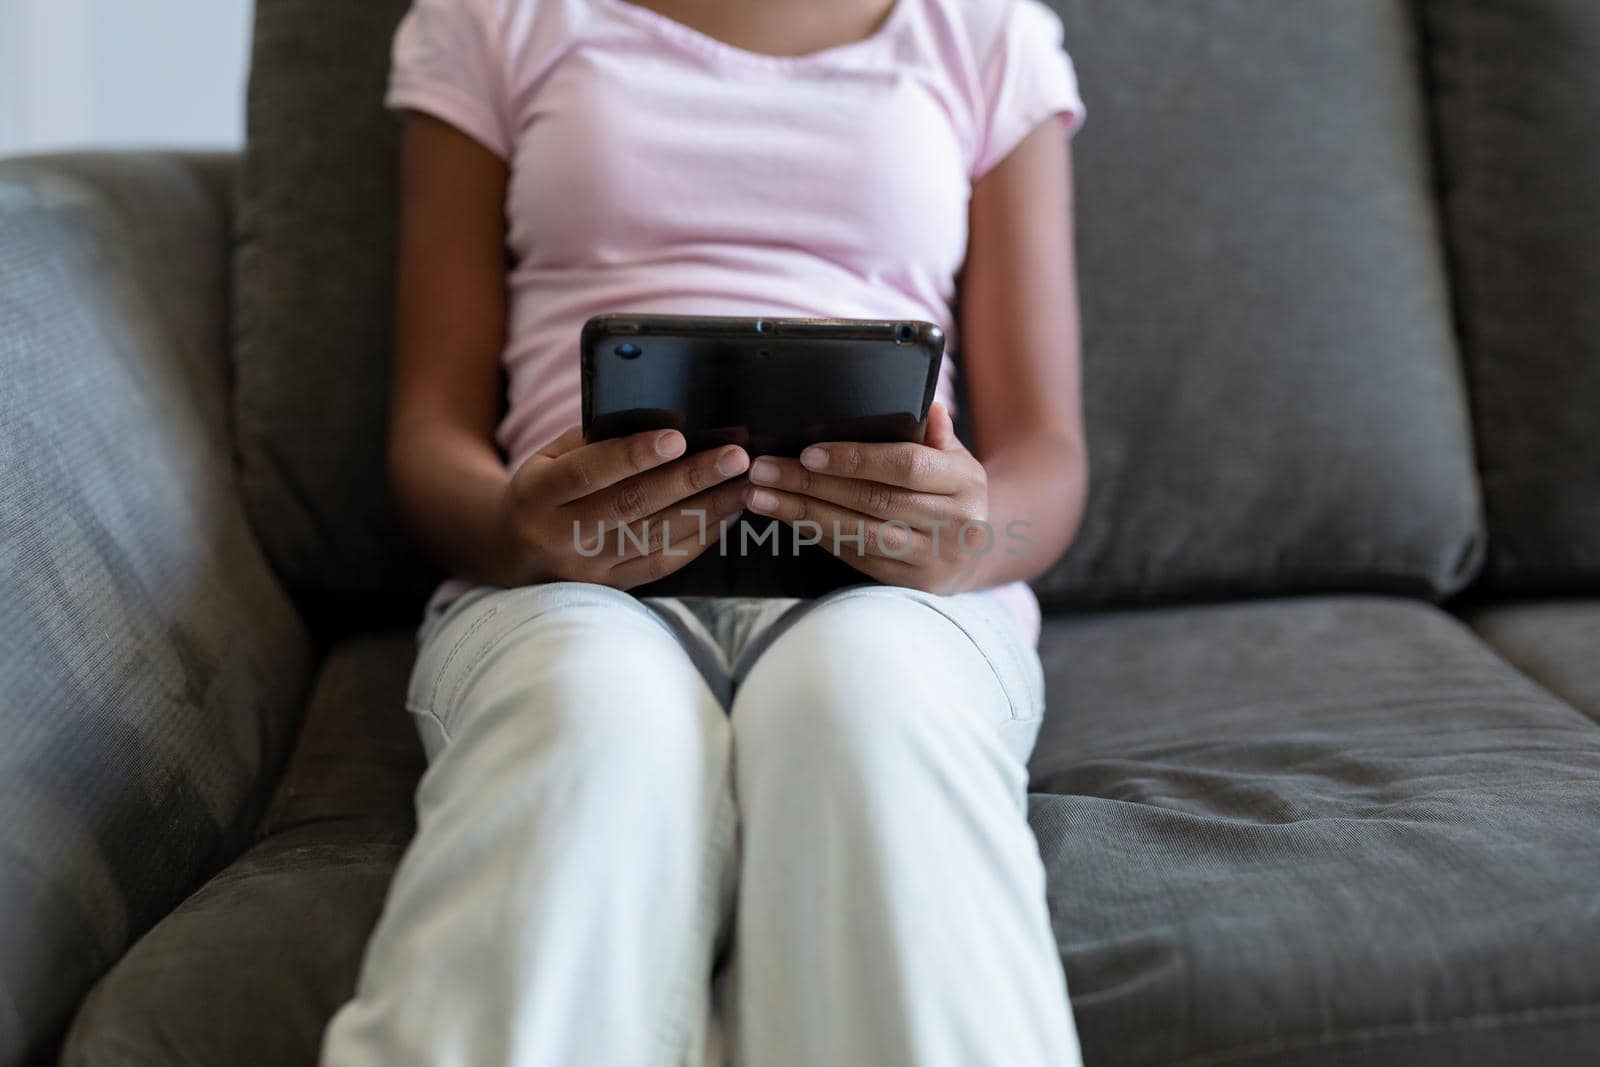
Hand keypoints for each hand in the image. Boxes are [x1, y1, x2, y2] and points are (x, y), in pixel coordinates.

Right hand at [500, 425, 748, 588]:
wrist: (514, 553)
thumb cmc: (544, 489)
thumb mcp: (549, 457)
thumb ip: (594, 440)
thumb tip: (660, 420)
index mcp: (538, 493)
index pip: (589, 472)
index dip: (633, 455)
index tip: (678, 437)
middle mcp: (559, 535)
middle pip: (632, 505)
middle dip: (689, 479)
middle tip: (734, 457)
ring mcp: (587, 567)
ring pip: (655, 536)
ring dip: (707, 509)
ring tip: (744, 484)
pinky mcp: (611, 586)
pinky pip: (663, 563)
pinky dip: (699, 538)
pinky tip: (726, 515)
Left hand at [741, 402, 990, 594]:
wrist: (977, 553)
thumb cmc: (953, 491)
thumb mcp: (956, 457)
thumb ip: (937, 434)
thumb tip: (925, 406)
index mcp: (965, 483)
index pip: (906, 465)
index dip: (857, 459)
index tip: (809, 453)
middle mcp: (954, 524)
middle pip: (874, 501)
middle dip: (812, 485)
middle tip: (763, 470)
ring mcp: (932, 558)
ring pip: (860, 534)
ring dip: (803, 514)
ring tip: (760, 497)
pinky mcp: (910, 584)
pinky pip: (856, 556)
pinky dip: (819, 535)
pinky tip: (787, 518)